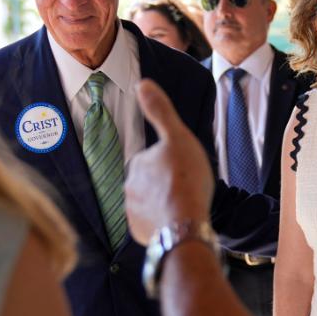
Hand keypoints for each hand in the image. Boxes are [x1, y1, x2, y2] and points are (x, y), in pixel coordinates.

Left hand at [125, 80, 213, 244]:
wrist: (185, 227)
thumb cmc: (186, 180)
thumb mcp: (178, 137)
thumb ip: (160, 111)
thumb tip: (142, 83)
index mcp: (139, 163)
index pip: (154, 159)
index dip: (172, 163)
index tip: (185, 169)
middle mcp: (129, 187)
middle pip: (151, 181)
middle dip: (166, 184)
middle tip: (187, 189)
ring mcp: (133, 212)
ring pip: (150, 203)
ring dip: (163, 204)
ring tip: (183, 207)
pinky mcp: (139, 233)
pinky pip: (150, 224)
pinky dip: (161, 223)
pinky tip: (177, 222)